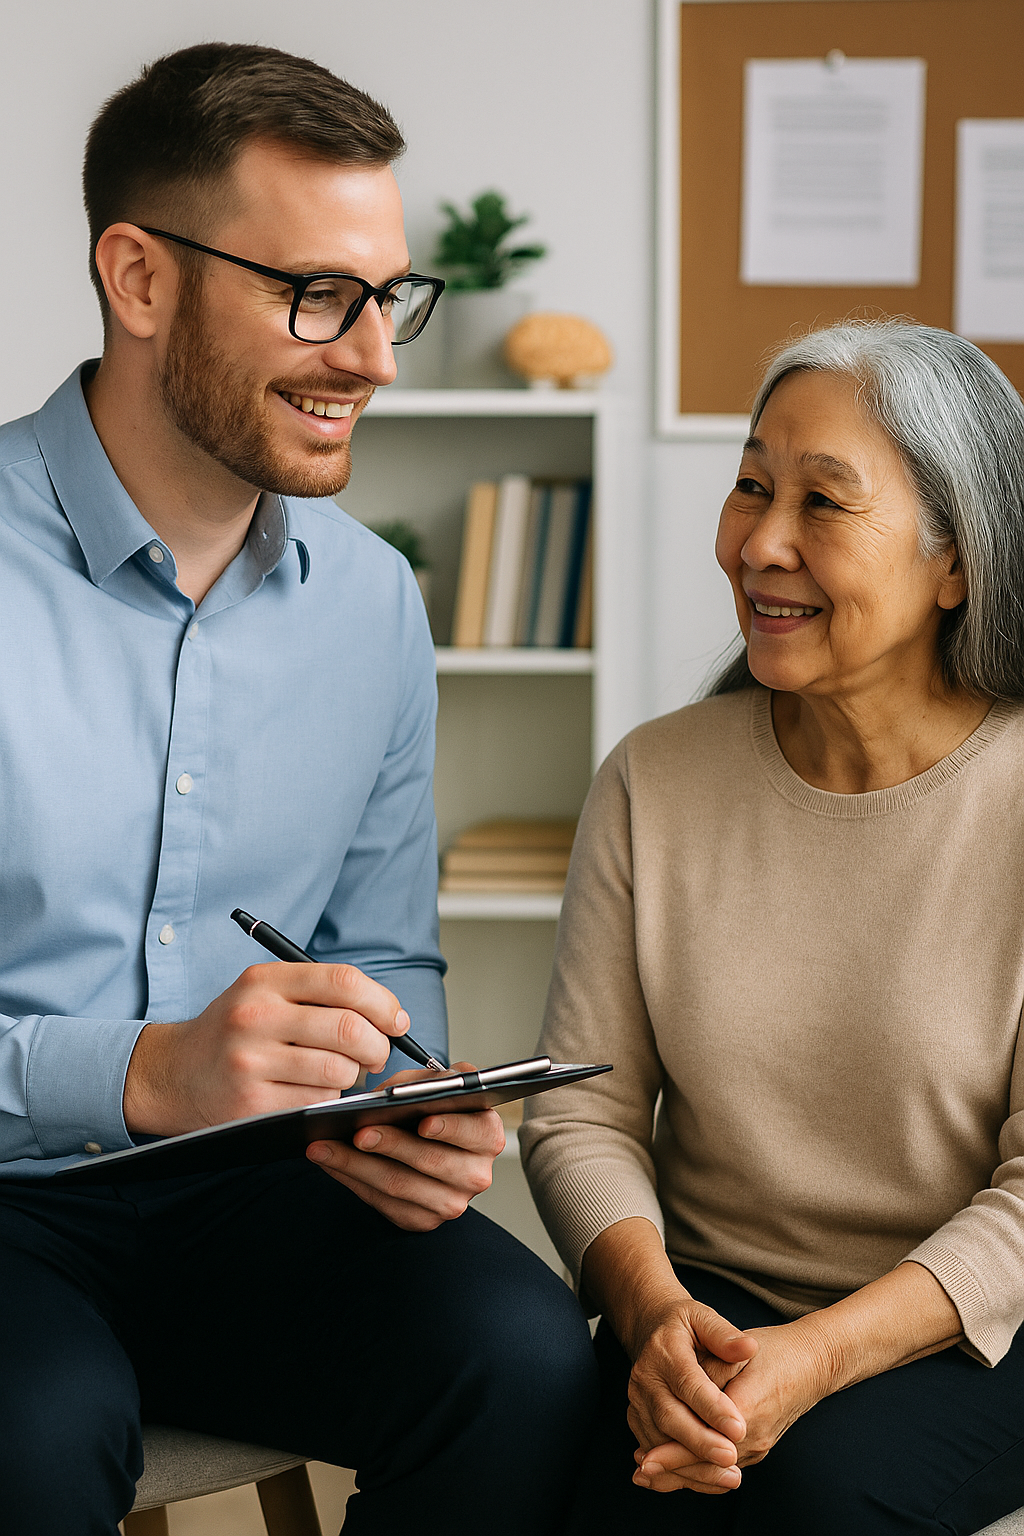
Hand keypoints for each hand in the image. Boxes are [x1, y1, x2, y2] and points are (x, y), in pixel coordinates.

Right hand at [124, 961, 408, 1135]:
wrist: (171, 1073)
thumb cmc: (235, 1031)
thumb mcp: (265, 993)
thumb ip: (320, 995)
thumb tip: (390, 1015)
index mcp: (265, 980)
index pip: (344, 982)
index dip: (383, 1002)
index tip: (396, 1020)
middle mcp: (256, 1015)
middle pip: (348, 1028)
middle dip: (377, 1046)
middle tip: (376, 1055)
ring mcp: (251, 1060)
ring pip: (338, 1070)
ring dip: (352, 1077)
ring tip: (339, 1074)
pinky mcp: (250, 1102)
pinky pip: (316, 1102)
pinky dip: (327, 1100)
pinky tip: (311, 1093)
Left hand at [305, 1064, 505, 1230]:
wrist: (432, 1143)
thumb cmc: (434, 1107)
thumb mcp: (438, 1084)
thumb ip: (425, 1082)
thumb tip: (390, 1095)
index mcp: (488, 1135)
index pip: (474, 1131)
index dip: (450, 1127)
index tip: (423, 1122)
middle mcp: (476, 1174)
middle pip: (430, 1160)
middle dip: (390, 1145)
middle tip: (358, 1132)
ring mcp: (450, 1203)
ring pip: (398, 1185)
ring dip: (356, 1165)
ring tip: (325, 1146)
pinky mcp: (422, 1220)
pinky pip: (382, 1203)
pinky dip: (351, 1180)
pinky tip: (330, 1162)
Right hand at [626, 1297, 758, 1495]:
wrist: (650, 1330)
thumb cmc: (684, 1325)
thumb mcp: (703, 1317)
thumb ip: (724, 1334)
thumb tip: (749, 1347)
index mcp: (664, 1350)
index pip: (688, 1382)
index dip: (713, 1407)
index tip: (740, 1427)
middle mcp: (645, 1378)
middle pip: (669, 1416)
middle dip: (700, 1442)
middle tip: (731, 1457)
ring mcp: (637, 1401)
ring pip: (659, 1440)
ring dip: (691, 1464)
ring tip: (727, 1476)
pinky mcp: (637, 1419)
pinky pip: (655, 1450)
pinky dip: (678, 1470)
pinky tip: (708, 1480)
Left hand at [636, 1322, 829, 1493]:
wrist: (810, 1363)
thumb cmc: (771, 1351)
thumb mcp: (738, 1350)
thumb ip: (709, 1370)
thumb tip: (679, 1388)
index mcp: (748, 1409)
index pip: (704, 1440)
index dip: (673, 1451)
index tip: (646, 1458)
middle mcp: (754, 1437)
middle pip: (707, 1464)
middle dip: (672, 1469)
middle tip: (639, 1472)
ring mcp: (757, 1447)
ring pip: (714, 1471)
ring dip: (681, 1474)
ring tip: (646, 1474)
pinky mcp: (756, 1448)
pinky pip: (723, 1467)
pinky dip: (697, 1470)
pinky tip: (673, 1469)